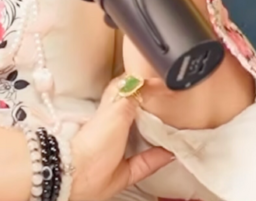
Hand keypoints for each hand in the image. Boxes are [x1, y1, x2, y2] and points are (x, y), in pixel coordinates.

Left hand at [69, 76, 174, 200]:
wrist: (81, 176)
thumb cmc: (93, 143)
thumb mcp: (117, 112)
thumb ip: (132, 97)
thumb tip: (147, 83)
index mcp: (109, 109)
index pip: (124, 88)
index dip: (140, 82)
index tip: (158, 80)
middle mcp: (114, 127)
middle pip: (136, 113)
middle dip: (152, 109)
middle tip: (170, 104)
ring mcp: (119, 148)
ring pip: (142, 137)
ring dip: (158, 133)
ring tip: (174, 127)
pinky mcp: (125, 169)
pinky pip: (146, 162)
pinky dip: (159, 157)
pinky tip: (170, 153)